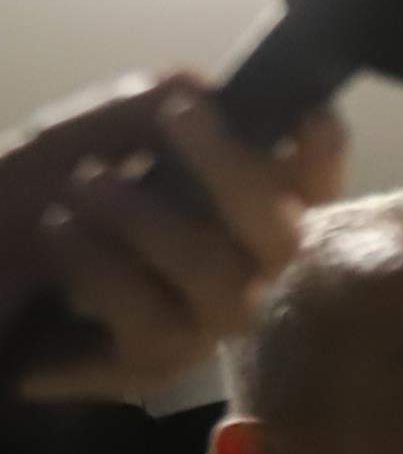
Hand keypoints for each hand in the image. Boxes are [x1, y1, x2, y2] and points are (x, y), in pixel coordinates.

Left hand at [2, 76, 346, 403]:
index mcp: (222, 214)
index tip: (311, 115)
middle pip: (282, 235)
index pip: (302, 191)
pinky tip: (58, 238)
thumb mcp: (67, 143)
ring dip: (145, 219)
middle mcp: (230, 272)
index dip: (321, 160)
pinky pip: (154, 319)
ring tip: (78, 189)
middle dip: (238, 168)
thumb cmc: (15, 212)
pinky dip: (100, 267)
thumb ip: (132, 113)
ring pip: (218, 277)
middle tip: (181, 114)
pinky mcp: (153, 366)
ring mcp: (197, 323)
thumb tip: (203, 87)